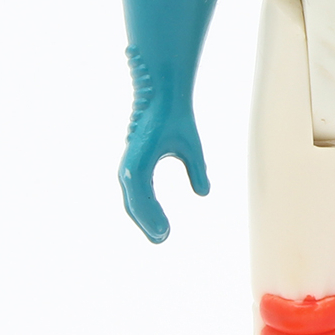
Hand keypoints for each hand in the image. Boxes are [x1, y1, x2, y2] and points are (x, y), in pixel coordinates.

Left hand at [118, 91, 208, 243]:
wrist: (168, 94)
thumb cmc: (176, 117)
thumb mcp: (191, 150)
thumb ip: (196, 172)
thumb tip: (203, 193)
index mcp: (140, 164)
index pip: (140, 197)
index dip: (149, 216)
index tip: (162, 233)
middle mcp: (132, 167)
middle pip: (134, 204)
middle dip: (146, 223)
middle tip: (161, 239)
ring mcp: (131, 166)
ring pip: (135, 204)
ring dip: (147, 223)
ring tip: (161, 237)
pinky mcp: (135, 163)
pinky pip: (139, 196)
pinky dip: (148, 212)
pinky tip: (159, 224)